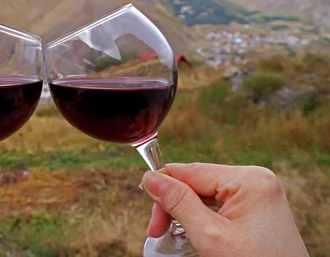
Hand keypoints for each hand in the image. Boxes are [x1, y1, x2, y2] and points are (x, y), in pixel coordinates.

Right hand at [141, 163, 307, 256]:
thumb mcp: (209, 235)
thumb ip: (178, 203)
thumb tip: (150, 178)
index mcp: (249, 180)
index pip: (190, 171)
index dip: (163, 186)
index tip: (145, 201)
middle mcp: (257, 179)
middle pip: (197, 181)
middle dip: (175, 205)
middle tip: (157, 231)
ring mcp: (260, 193)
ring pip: (206, 193)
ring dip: (186, 212)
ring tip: (173, 233)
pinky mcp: (259, 207)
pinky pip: (221, 202)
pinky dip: (203, 217)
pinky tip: (194, 231)